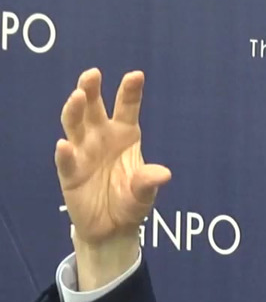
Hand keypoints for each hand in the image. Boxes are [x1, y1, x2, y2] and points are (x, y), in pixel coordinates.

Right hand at [56, 68, 170, 287]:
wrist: (113, 227)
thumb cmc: (130, 200)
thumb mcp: (144, 192)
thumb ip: (149, 181)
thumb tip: (164, 174)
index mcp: (124, 134)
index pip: (127, 108)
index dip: (130, 91)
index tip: (136, 75)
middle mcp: (101, 137)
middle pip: (93, 108)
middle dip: (91, 89)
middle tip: (93, 74)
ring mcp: (83, 153)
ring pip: (75, 126)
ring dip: (75, 111)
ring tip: (78, 96)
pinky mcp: (70, 173)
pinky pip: (66, 161)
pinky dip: (65, 153)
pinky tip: (65, 145)